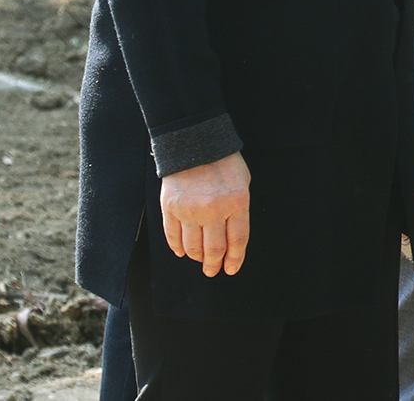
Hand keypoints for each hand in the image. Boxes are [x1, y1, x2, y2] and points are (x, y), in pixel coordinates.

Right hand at [160, 152, 249, 277]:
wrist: (195, 142)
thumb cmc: (224, 162)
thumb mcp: (242, 182)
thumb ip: (239, 210)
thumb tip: (232, 240)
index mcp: (237, 202)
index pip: (237, 241)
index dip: (235, 259)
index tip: (231, 269)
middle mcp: (214, 210)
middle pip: (214, 249)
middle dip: (214, 265)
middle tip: (213, 271)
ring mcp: (190, 210)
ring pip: (193, 247)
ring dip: (197, 258)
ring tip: (200, 261)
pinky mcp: (171, 208)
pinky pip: (173, 237)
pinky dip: (178, 248)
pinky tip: (183, 252)